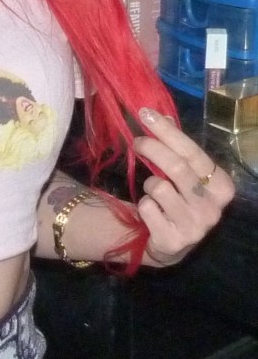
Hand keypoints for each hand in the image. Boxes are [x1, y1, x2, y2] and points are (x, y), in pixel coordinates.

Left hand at [134, 108, 233, 266]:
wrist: (172, 244)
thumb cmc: (180, 201)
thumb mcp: (185, 175)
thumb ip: (177, 148)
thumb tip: (160, 116)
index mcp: (222, 186)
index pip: (193, 152)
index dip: (167, 132)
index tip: (145, 114)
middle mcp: (213, 207)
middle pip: (177, 167)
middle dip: (152, 148)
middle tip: (137, 141)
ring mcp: (195, 226)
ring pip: (159, 187)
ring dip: (149, 185)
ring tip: (154, 193)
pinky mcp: (174, 240)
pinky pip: (148, 208)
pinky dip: (144, 205)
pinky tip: (153, 214)